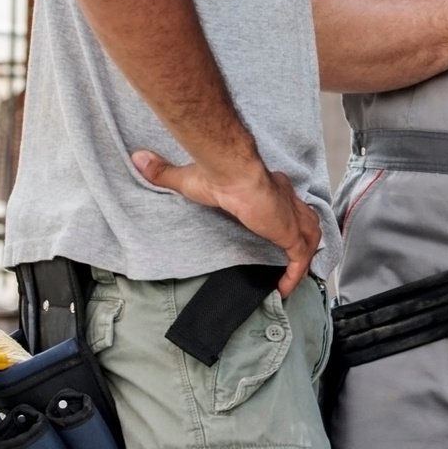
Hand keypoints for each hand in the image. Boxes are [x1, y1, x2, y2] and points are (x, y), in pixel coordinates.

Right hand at [133, 149, 320, 295]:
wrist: (231, 172)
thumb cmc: (215, 173)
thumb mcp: (186, 177)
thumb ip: (163, 171)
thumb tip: (138, 158)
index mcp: (268, 185)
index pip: (283, 202)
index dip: (283, 216)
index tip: (276, 229)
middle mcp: (286, 199)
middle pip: (304, 219)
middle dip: (302, 237)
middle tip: (294, 258)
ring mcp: (290, 217)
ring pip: (309, 238)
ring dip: (303, 258)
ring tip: (292, 277)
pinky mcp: (289, 233)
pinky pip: (300, 259)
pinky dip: (295, 275)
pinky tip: (284, 290)